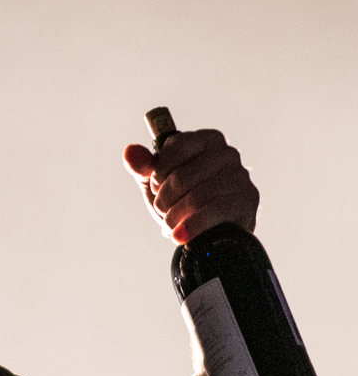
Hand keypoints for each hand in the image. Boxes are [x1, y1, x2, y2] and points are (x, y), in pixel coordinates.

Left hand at [123, 129, 258, 243]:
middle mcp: (226, 153)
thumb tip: (129, 152)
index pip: (175, 148)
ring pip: (196, 197)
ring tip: (170, 225)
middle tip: (162, 211)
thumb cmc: (184, 200)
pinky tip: (180, 236)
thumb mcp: (159, 182)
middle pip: (182, 178)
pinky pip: (214, 212)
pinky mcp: (247, 200)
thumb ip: (143, 166)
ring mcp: (239, 176)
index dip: (159, 173)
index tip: (156, 186)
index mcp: (205, 140)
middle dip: (164, 201)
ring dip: (174, 217)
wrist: (210, 231)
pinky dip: (192, 227)